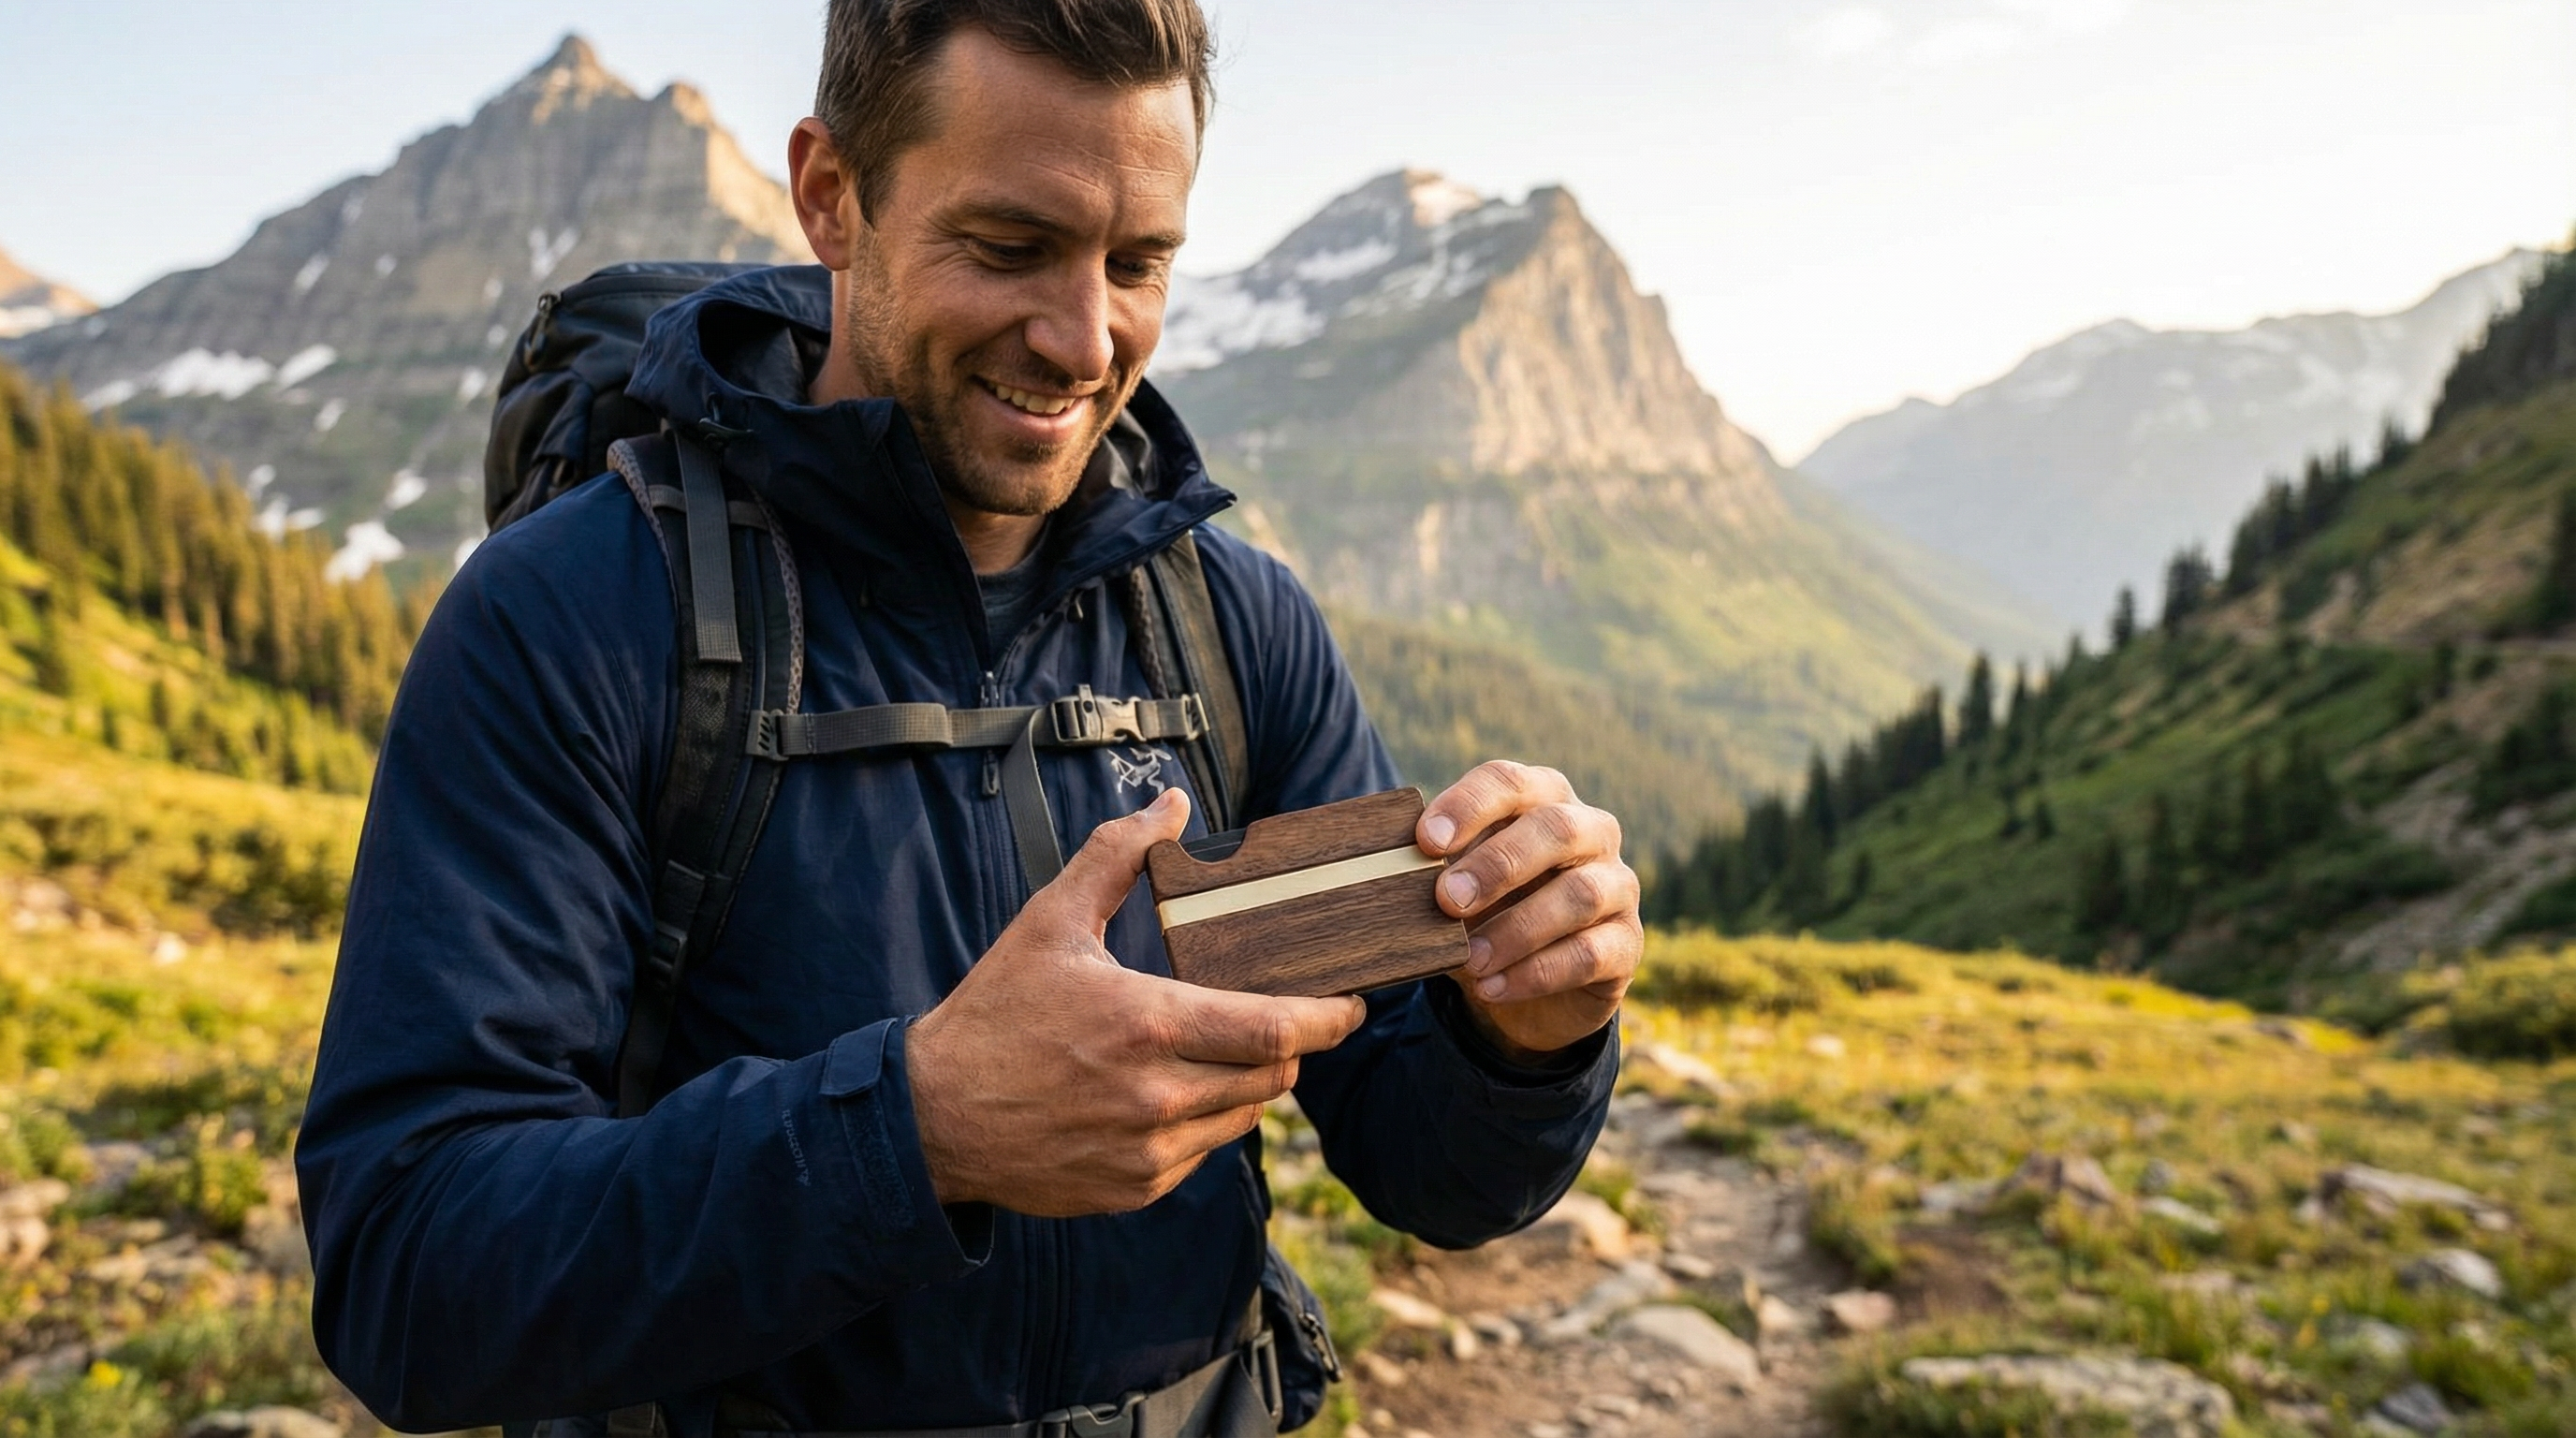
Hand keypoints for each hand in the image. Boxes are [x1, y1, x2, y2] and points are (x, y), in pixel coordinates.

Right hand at [906, 790, 1367, 1215]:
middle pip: (1274, 1075)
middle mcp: (1157, 1096)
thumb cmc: (995, 1013)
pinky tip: (1175, 1091)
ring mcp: (1149, 1150)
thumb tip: (1171, 806)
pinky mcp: (1136, 1188)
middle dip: (1292, 1045)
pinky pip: (1205, 1152)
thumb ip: (1116, 857)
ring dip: (1250, 1083)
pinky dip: (1208, 1120)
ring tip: (1224, 1049)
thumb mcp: (1049, 921)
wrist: (932, 1116)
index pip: (1276, 1030)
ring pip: (1245, 1116)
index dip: (1330, 1018)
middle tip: (1285, 1018)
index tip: (1353, 1002)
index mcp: (1147, 1024)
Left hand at [1420, 762, 1639, 1060]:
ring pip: (1579, 894)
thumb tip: (1385, 871)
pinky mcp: (1627, 944)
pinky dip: (1536, 973)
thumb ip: (1432, 873)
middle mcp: (1591, 832)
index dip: (1469, 805)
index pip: (1510, 783)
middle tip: (1448, 899)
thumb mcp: (1454, 889)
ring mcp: (1617, 887)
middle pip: (1556, 828)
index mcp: (1542, 800)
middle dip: (1498, 863)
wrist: (1528, 986)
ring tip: (1470, 959)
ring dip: (1517, 928)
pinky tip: (1492, 989)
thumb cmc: (1485, 914)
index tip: (1425, 840)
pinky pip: (1591, 953)